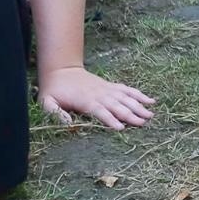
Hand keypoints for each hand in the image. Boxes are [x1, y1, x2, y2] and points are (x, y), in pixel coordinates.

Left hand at [39, 65, 155, 129]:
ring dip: (139, 105)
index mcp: (85, 101)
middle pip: (118, 105)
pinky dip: (139, 94)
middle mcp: (99, 94)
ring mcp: (107, 89)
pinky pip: (128, 90)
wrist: (62, 71)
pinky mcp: (111, 86)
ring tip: (151, 114)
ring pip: (126, 97)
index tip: (121, 128)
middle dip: (131, 114)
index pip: (100, 111)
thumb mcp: (47, 102)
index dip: (110, 119)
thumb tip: (67, 124)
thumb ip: (55, 112)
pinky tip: (151, 100)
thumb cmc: (54, 90)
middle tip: (144, 123)